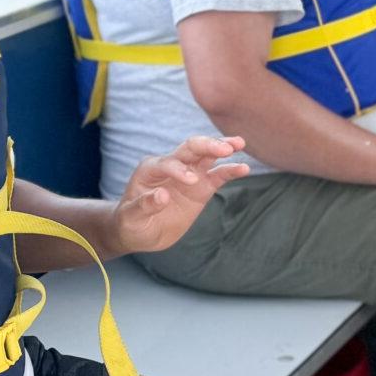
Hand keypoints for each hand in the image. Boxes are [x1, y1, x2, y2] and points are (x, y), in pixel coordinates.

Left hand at [110, 135, 248, 255]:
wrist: (139, 231)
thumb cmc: (130, 221)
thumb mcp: (131, 217)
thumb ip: (144, 205)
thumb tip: (162, 195)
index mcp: (151, 168)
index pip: (168, 162)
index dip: (180, 169)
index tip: (191, 181)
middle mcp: (171, 166)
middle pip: (191, 149)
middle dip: (207, 145)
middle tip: (225, 148)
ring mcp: (189, 175)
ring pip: (207, 156)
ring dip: (222, 148)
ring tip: (239, 144)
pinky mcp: (201, 187)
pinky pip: (218, 176)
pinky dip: (230, 171)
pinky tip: (244, 168)